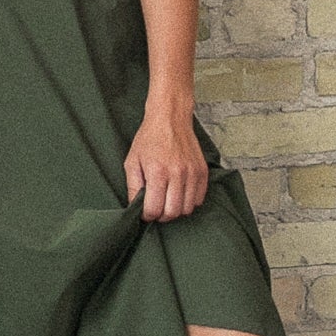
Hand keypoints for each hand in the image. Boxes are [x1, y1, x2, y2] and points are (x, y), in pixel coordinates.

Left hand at [125, 105, 206, 223]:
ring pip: (187, 209)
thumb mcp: (132, 161)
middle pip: (172, 213)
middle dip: (162, 216)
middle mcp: (177, 174)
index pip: (154, 209)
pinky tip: (180, 193)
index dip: (147, 216)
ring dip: (176, 210)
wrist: (170, 118)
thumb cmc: (149, 139)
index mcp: (157, 172)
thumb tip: (135, 207)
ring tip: (168, 200)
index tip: (145, 212)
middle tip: (157, 208)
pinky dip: (190, 201)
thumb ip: (133, 187)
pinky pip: (199, 199)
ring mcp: (192, 173)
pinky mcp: (202, 171)